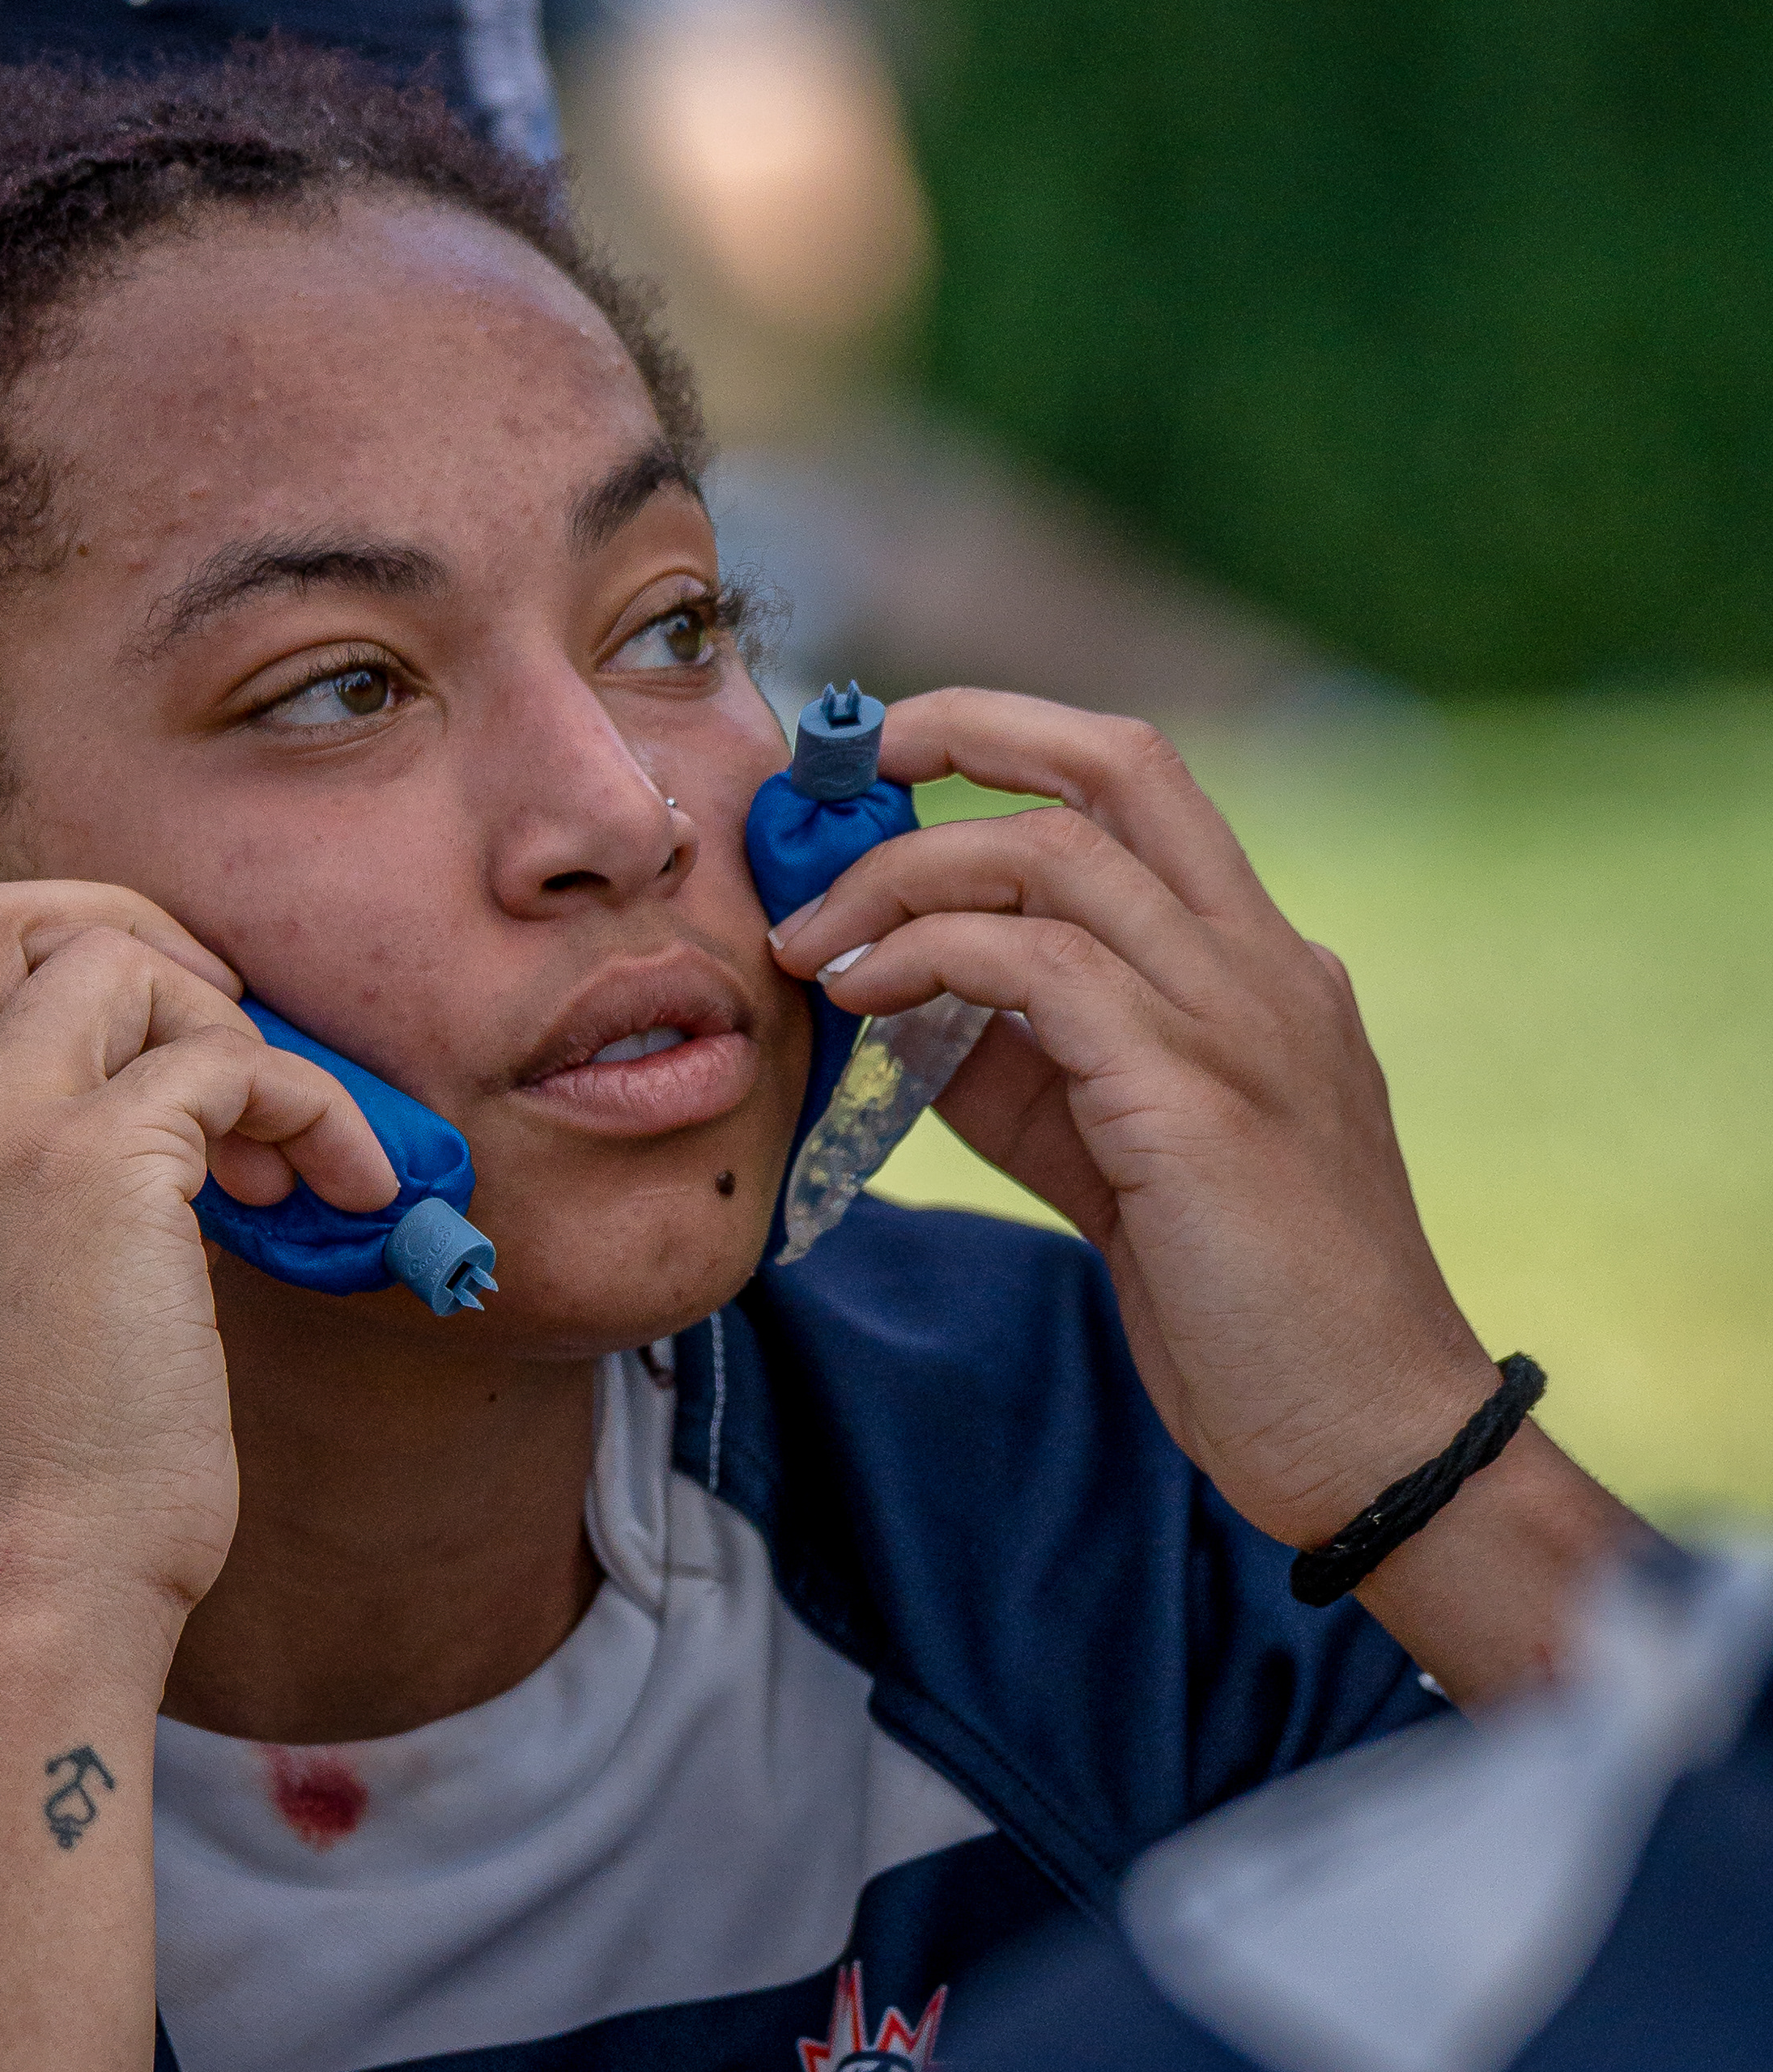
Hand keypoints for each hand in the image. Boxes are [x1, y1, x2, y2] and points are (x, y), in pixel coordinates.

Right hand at [0, 879, 394, 1651]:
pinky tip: (346, 1181)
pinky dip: (309, 1101)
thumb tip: (131, 1123)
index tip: (146, 1052)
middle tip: (216, 1016)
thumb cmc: (25, 1495)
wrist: (32, 1593)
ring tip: (281, 1152)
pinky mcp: (91, 1165)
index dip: (51, 983)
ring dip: (228, 1032)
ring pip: (114, 964)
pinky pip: (228, 1057)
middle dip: (122, 931)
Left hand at [767, 690, 1500, 1550]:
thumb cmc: (1245, 1304)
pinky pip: (1036, 966)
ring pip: (1053, 853)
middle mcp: (1266, 960)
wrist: (1367, 1434)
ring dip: (899, 875)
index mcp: (1259, 960)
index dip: (1006, 746)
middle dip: (965, 728)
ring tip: (807, 938)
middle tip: (838, 765)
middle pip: (1118, 759)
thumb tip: (891, 1002)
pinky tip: (861, 995)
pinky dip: (926, 958)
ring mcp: (1241, 1016)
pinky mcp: (1196, 1093)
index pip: (1137, 786)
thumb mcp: (1111, 1152)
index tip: (887, 765)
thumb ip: (1022, 1067)